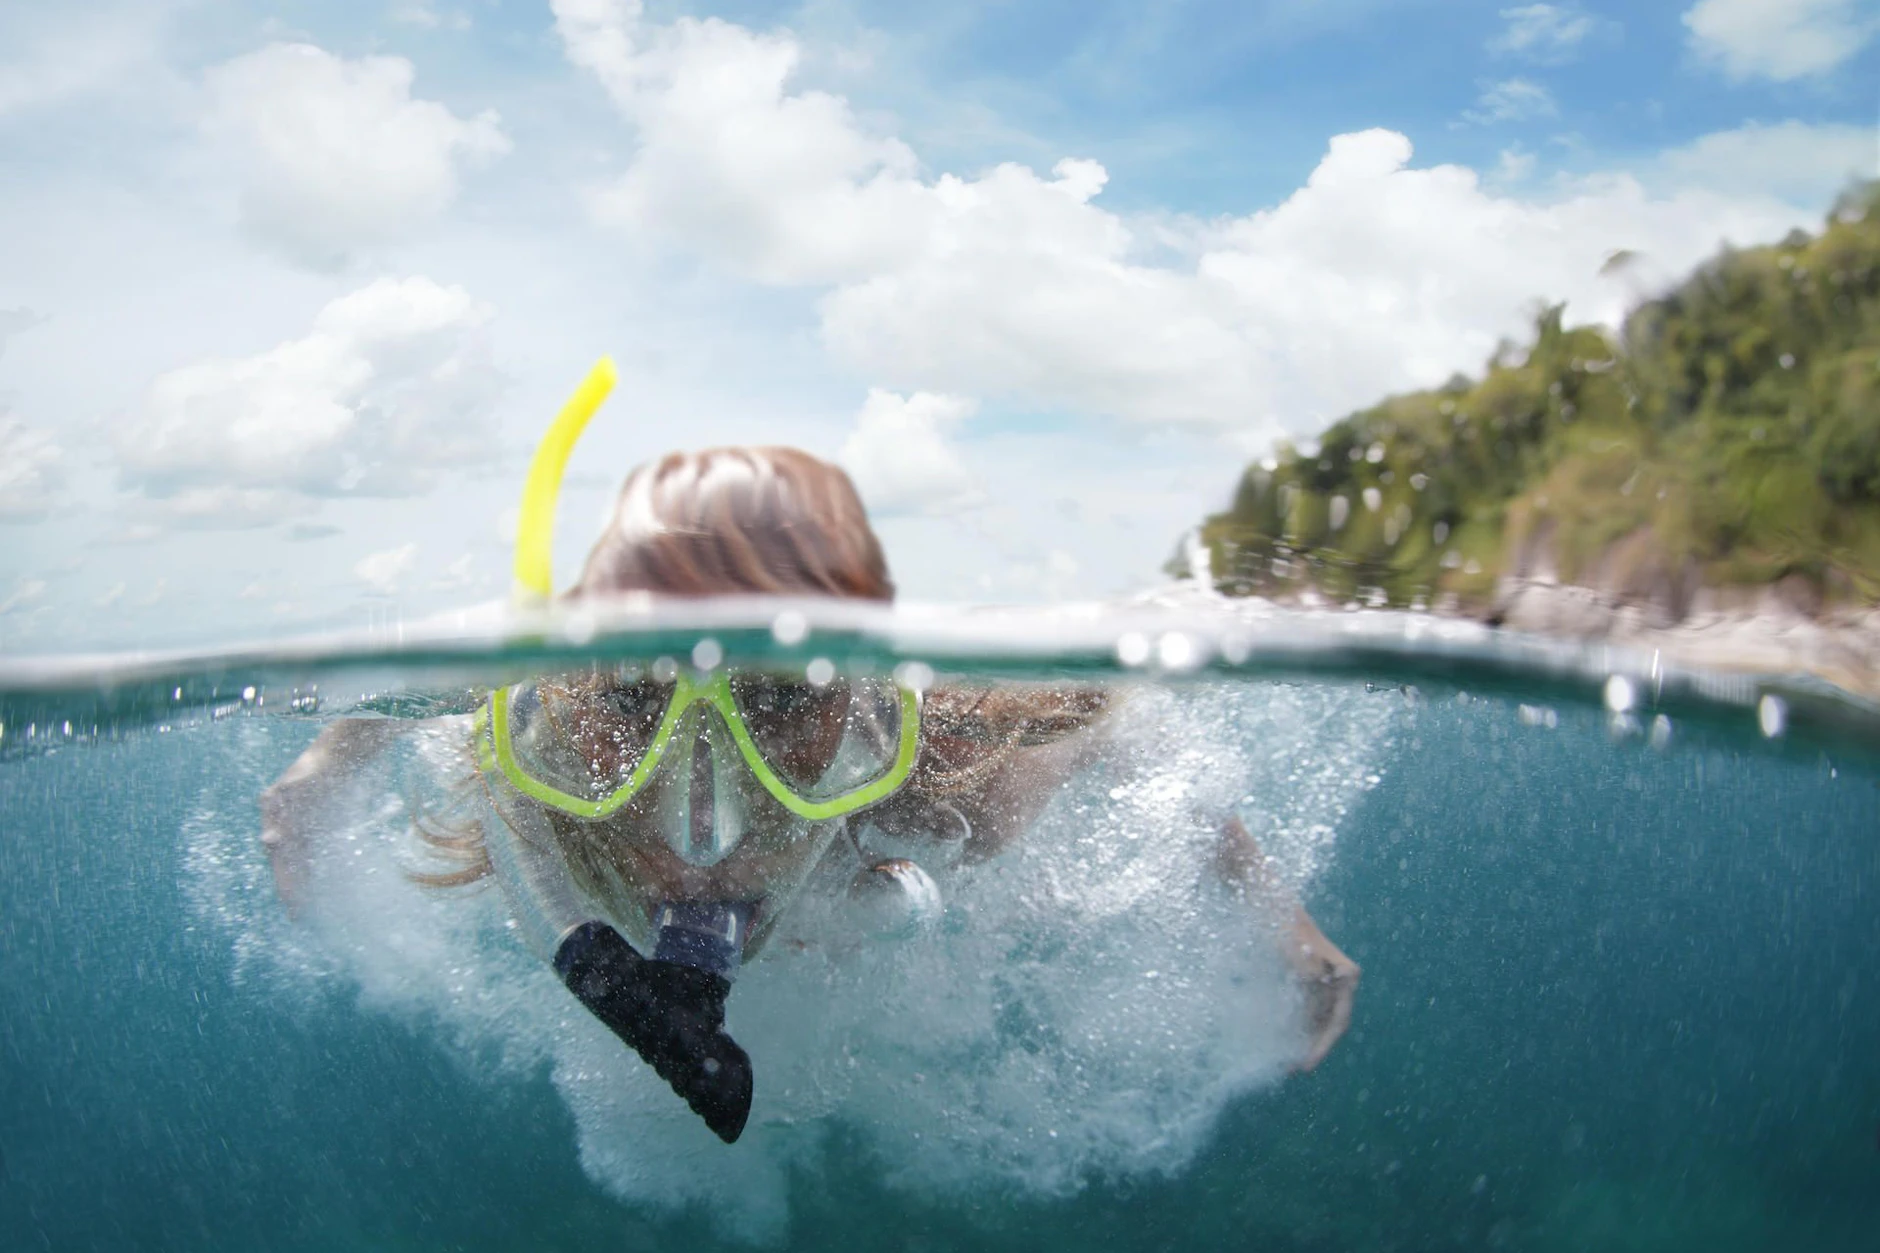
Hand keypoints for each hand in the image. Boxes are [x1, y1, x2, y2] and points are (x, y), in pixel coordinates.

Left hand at [1281, 904, 1359, 1071]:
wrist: (1269, 903)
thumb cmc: (1285, 927)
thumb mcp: (1298, 958)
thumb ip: (1311, 985)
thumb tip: (1316, 1012)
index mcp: (1346, 975)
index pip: (1338, 1021)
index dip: (1323, 1046)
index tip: (1305, 1065)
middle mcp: (1342, 979)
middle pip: (1331, 1023)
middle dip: (1314, 1046)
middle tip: (1292, 1068)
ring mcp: (1327, 979)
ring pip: (1319, 1017)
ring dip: (1305, 1037)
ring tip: (1285, 1058)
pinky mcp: (1311, 977)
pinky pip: (1309, 1007)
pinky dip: (1299, 1022)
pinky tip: (1285, 1036)